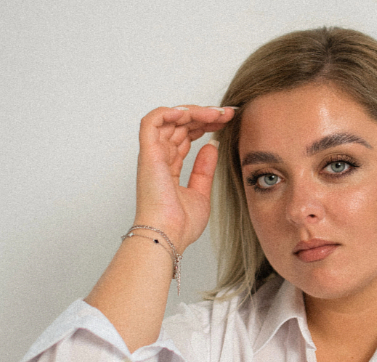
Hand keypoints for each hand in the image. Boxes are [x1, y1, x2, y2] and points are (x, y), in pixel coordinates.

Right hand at [135, 105, 234, 251]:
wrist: (170, 235)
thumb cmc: (181, 225)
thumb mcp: (201, 193)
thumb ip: (205, 169)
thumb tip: (211, 146)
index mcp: (169, 168)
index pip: (185, 137)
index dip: (205, 125)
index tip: (227, 122)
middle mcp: (159, 159)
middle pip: (179, 125)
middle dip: (204, 115)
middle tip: (227, 114)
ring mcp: (153, 155)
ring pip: (169, 119)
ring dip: (194, 112)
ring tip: (216, 113)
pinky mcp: (148, 153)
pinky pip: (153, 121)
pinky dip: (170, 112)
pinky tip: (192, 113)